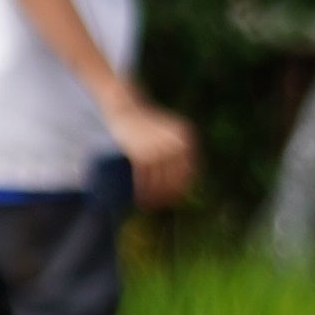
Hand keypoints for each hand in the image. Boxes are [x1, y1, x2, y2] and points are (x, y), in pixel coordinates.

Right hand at [110, 95, 200, 211]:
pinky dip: (142, 193)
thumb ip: (178, 152)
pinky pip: (144, 180)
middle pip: (175, 180)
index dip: (182, 188)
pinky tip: (140, 199)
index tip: (174, 199)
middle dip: (167, 197)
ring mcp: (159, 149)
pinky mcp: (142, 154)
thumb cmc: (146, 124)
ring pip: (159, 183)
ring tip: (148, 206)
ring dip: (154, 198)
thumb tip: (186, 184)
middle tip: (159, 206)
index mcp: (186, 138)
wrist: (125, 108)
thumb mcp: (169, 134)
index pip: (189, 172)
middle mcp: (176, 144)